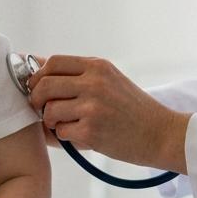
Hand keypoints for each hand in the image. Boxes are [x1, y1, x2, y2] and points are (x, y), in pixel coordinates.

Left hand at [26, 55, 189, 172]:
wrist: (161, 134)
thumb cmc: (132, 109)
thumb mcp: (110, 80)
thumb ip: (78, 74)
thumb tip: (36, 66)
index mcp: (98, 67)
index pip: (54, 62)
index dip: (38, 75)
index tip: (36, 87)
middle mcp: (94, 82)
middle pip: (44, 84)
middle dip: (36, 99)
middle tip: (41, 109)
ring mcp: (92, 106)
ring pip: (49, 110)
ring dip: (51, 120)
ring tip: (65, 123)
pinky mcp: (91, 130)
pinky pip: (60, 131)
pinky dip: (65, 135)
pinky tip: (80, 134)